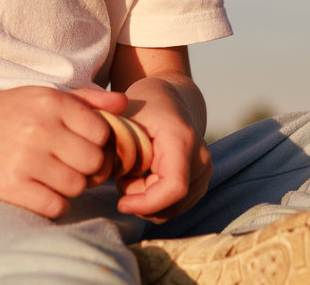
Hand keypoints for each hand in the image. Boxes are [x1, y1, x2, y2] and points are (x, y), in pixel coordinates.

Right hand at [0, 85, 127, 218]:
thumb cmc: (1, 114)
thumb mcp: (40, 96)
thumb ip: (85, 99)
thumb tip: (125, 104)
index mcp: (51, 101)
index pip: (102, 132)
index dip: (100, 145)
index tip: (85, 149)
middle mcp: (40, 127)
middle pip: (94, 162)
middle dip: (89, 170)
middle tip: (72, 167)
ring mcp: (25, 157)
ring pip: (77, 186)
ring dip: (71, 188)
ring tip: (53, 178)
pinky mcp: (11, 185)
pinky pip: (55, 205)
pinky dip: (54, 203)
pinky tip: (41, 191)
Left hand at [115, 78, 210, 221]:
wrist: (168, 99)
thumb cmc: (142, 108)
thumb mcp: (122, 119)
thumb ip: (114, 145)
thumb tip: (105, 171)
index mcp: (181, 140)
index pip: (174, 187)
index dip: (147, 203)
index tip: (121, 203)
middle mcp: (200, 158)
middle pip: (171, 203)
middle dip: (140, 200)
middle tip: (122, 176)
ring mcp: (204, 172)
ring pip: (172, 209)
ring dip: (146, 201)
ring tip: (132, 174)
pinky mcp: (201, 182)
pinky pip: (175, 207)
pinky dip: (155, 200)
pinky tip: (144, 178)